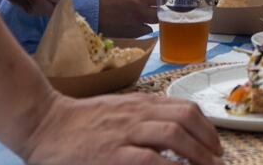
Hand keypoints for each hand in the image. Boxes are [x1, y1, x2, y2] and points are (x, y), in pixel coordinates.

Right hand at [22, 92, 221, 164]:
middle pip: (185, 118)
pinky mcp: (113, 155)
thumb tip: (175, 132)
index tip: (216, 146)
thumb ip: (143, 117)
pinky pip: (150, 160)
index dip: (207, 128)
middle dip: (209, 142)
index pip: (184, 108)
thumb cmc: (80, 123)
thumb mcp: (117, 111)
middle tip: (219, 162)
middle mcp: (136, 114)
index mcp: (139, 104)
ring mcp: (125, 133)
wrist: (43, 123)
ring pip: (174, 134)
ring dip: (198, 154)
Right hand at [97, 0, 157, 37]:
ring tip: (140, 15)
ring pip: (153, 24)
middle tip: (150, 6)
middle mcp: (141, 10)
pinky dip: (141, 28)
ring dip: (149, 19)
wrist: (85, 7)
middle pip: (159, 13)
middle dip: (156, 9)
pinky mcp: (128, 33)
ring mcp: (135, 23)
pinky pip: (142, 32)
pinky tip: (134, 23)